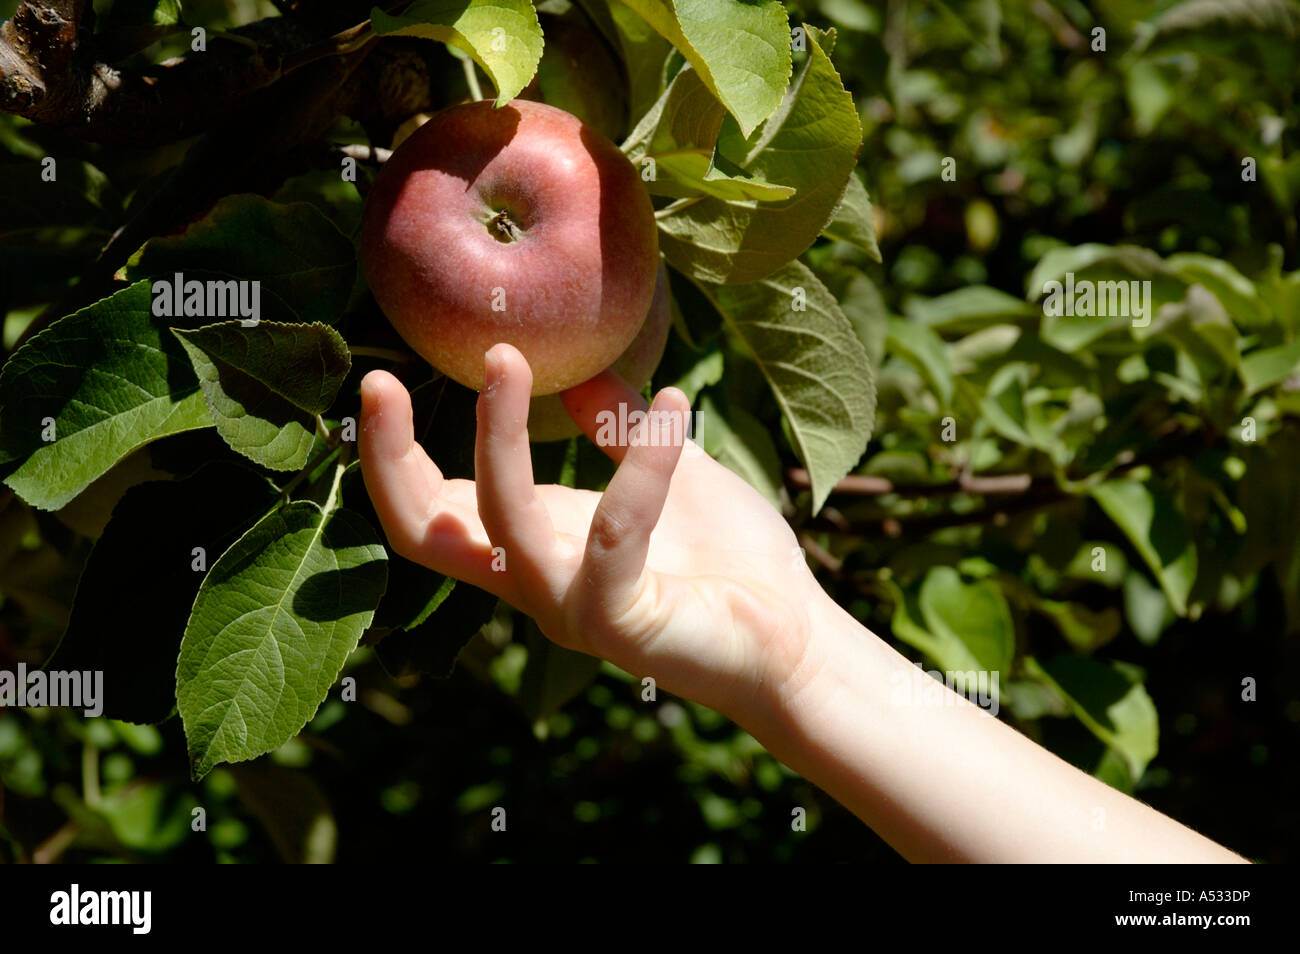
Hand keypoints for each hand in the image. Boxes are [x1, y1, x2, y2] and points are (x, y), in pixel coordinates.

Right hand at [358, 343, 824, 717]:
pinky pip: (614, 531)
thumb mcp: (666, 470)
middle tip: (379, 383)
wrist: (798, 638)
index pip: (430, 509)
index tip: (378, 379)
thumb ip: (616, 427)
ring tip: (509, 360)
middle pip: (424, 533)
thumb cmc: (729, 558)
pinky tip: (674, 405)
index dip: (391, 454)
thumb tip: (579, 369)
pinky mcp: (621, 621)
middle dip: (391, 459)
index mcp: (532, 545)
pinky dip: (642, 462)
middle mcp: (534, 580)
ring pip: (501, 521)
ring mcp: (570, 606)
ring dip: (499, 436)